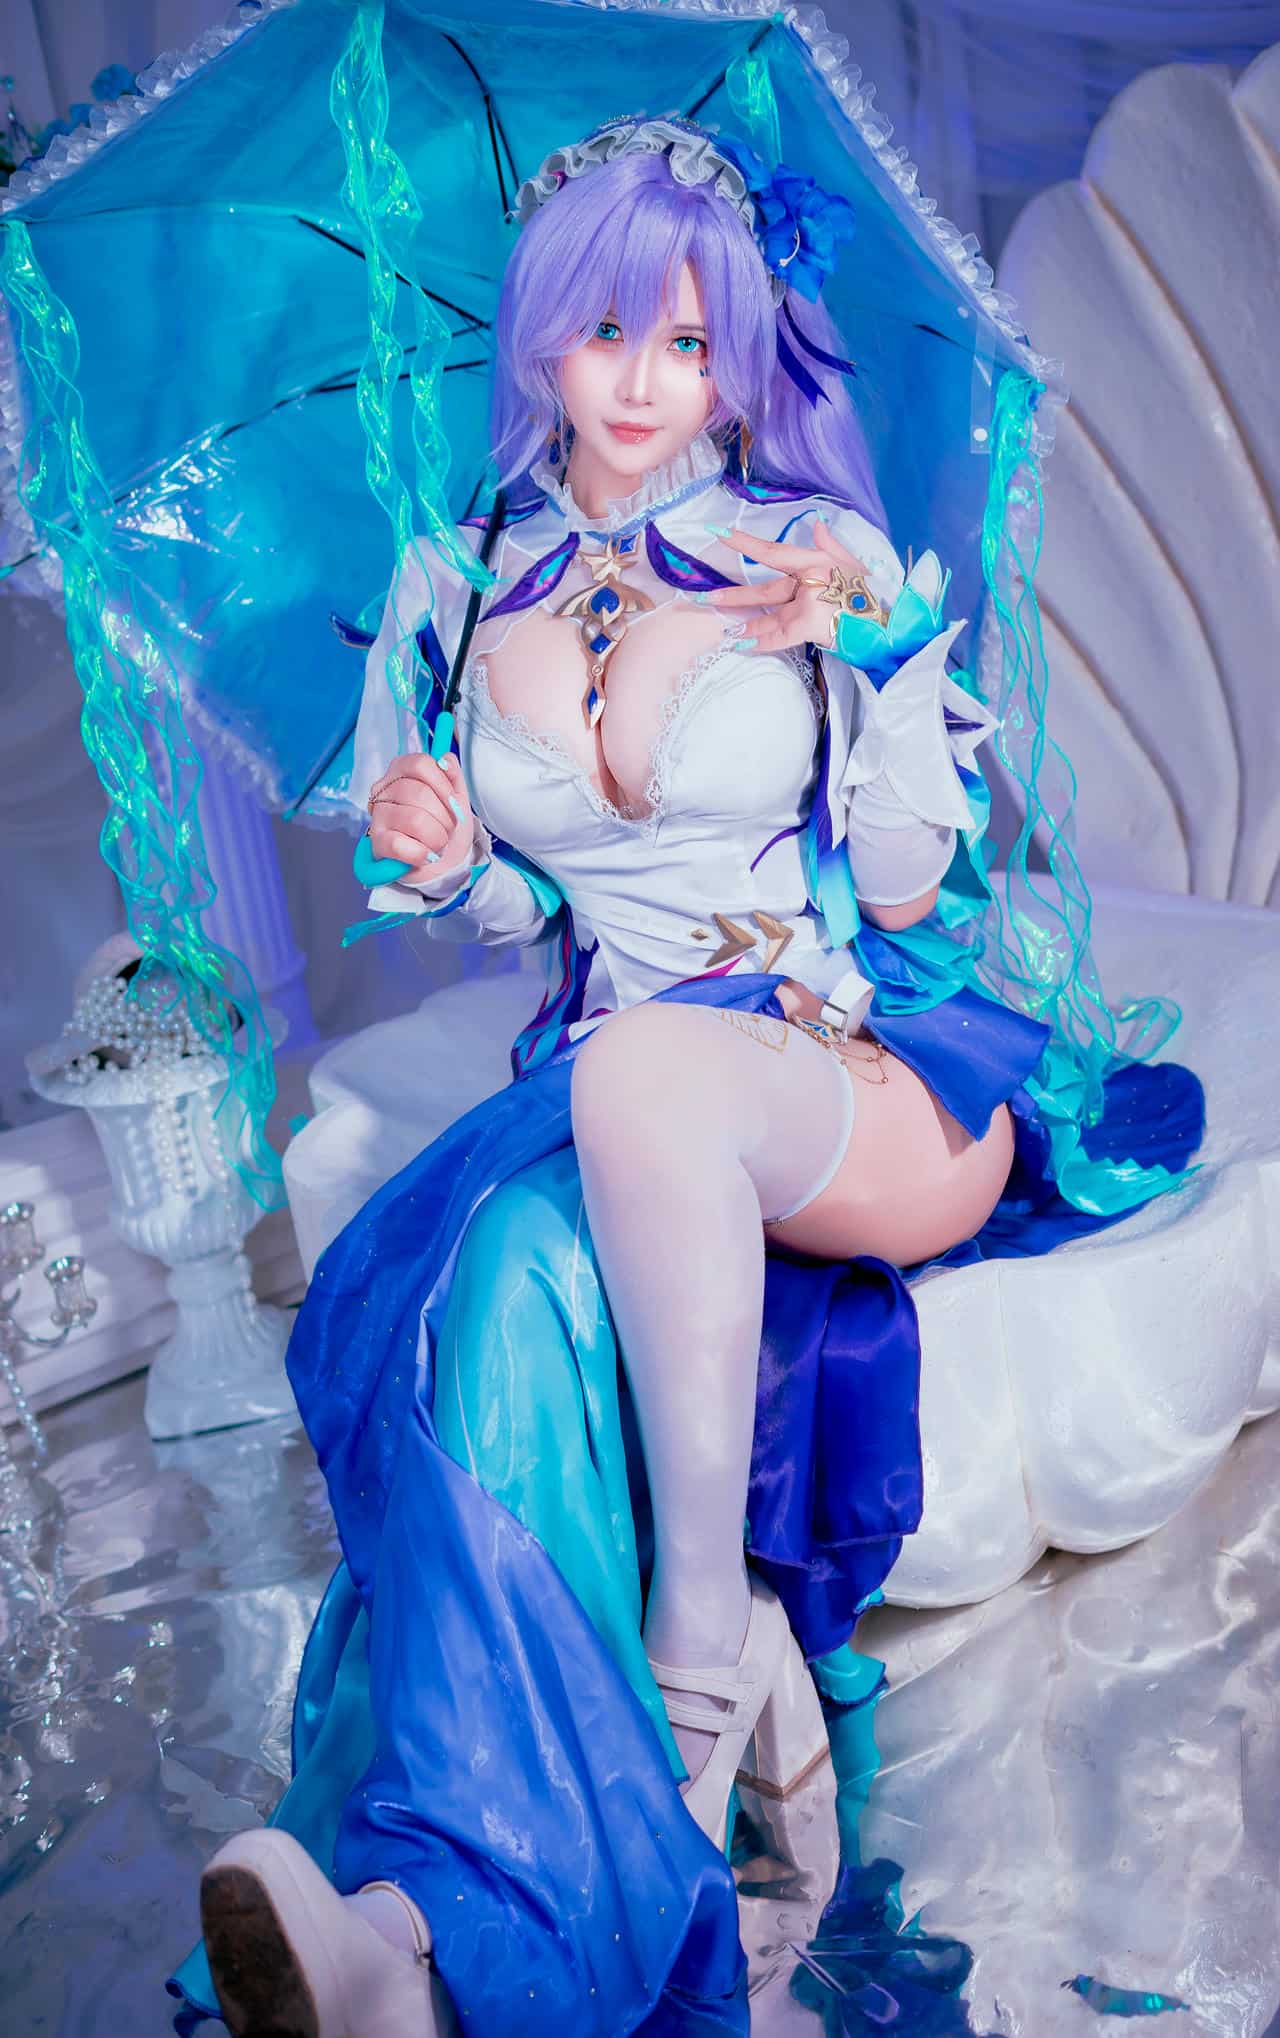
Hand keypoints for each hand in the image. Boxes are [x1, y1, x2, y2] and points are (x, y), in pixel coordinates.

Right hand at [367, 751, 475, 884]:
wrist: (441, 864)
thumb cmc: (444, 827)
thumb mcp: (457, 799)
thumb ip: (453, 776)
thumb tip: (446, 759)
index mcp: (402, 771)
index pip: (420, 764)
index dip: (443, 785)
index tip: (453, 803)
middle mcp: (384, 789)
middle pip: (420, 793)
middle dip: (445, 817)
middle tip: (447, 829)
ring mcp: (378, 816)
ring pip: (414, 819)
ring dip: (436, 837)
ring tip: (437, 843)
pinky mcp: (376, 843)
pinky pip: (399, 844)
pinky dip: (420, 853)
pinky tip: (425, 856)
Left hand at [703, 520, 875, 652]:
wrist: (892, 623)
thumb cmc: (875, 594)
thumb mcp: (855, 564)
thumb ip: (832, 544)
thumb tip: (817, 524)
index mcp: (817, 560)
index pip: (773, 551)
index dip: (744, 542)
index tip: (718, 532)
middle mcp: (810, 580)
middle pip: (765, 590)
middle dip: (734, 595)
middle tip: (703, 597)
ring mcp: (809, 602)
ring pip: (769, 616)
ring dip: (745, 624)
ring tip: (722, 630)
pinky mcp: (811, 624)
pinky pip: (779, 636)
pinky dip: (761, 642)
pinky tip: (742, 644)